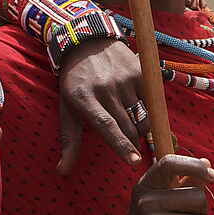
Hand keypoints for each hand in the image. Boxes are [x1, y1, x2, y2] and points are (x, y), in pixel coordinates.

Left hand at [56, 37, 144, 173]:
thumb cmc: (75, 83)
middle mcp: (105, 88)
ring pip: (143, 116)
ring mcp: (124, 78)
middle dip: (133, 142)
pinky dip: (147, 109)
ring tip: (132, 122)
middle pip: (128, 126)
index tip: (135, 162)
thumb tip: (62, 172)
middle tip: (131, 147)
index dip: (122, 145)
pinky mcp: (140, 71)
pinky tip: (136, 104)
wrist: (87, 42)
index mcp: (83, 99)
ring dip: (141, 127)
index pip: (107, 126)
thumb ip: (69, 142)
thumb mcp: (67, 109)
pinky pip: (151, 101)